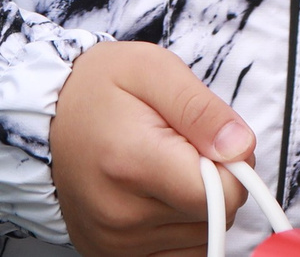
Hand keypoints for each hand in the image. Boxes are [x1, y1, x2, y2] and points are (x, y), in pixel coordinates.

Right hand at [54, 41, 249, 256]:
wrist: (48, 116)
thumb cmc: (102, 89)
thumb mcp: (155, 71)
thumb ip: (203, 110)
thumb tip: (241, 148)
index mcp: (133, 165)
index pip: (223, 195)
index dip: (236, 167)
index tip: (216, 143)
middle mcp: (120, 214)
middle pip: (216, 216)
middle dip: (220, 182)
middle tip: (189, 149)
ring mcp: (112, 241)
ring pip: (200, 235)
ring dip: (199, 204)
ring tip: (168, 168)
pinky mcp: (109, 253)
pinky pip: (177, 253)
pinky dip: (182, 226)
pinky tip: (162, 196)